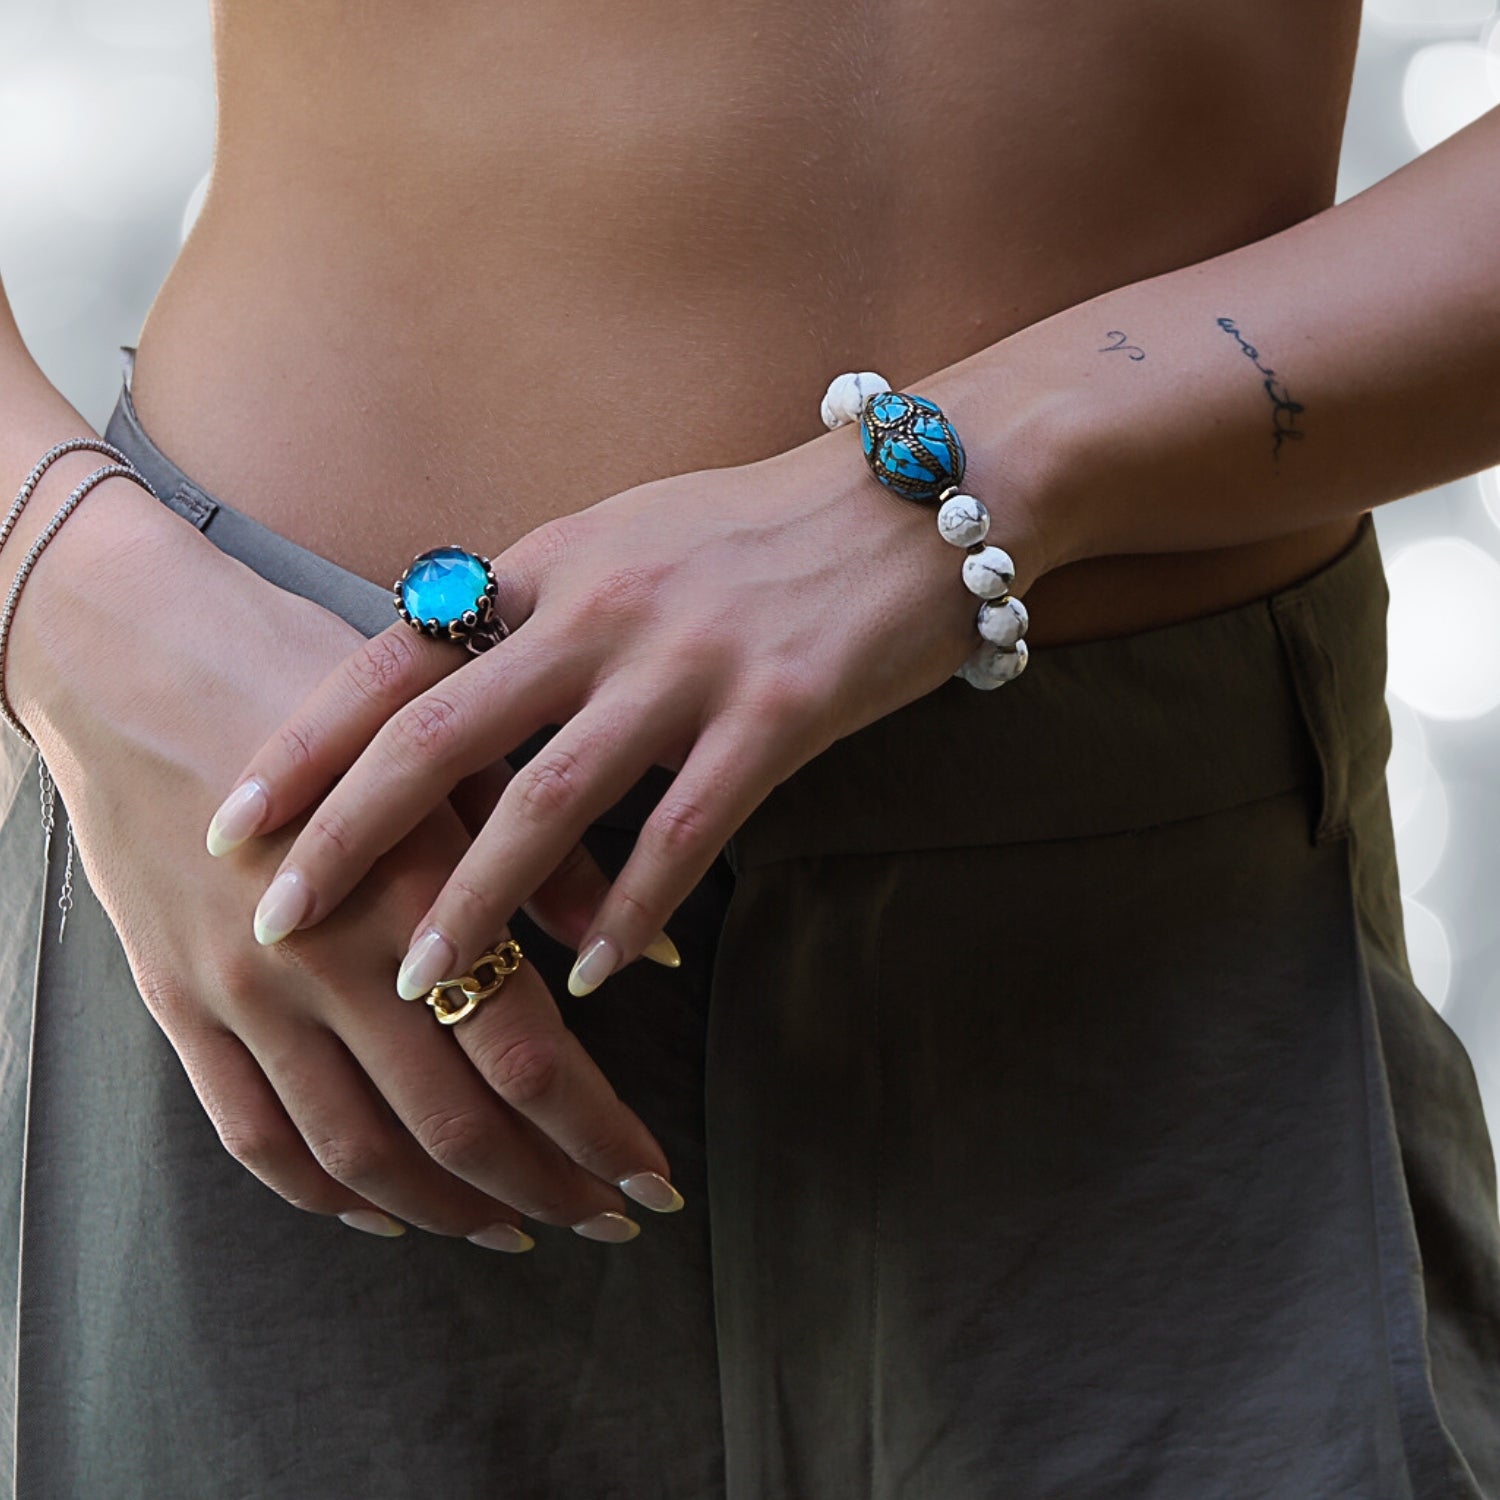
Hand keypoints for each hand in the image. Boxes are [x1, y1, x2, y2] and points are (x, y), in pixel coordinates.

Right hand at [14, 490, 682, 1244]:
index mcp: (413, 886)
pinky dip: (324, 1194)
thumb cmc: (318, 684)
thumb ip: (555, 862)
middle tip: (611, 1221)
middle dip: (548, 1186)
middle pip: (453, 1124)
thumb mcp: (456, 751)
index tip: (654, 1178)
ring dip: (449, 1209)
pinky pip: (252, 1135)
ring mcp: (243, 992)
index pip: (524, 1057)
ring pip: (358, 1151)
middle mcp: (327, 959)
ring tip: (519, 1225)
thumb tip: (658, 952)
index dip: (600, 1133)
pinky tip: (384, 1214)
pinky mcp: (180, 1004)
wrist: (135, 660)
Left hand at [211, 428, 1004, 999]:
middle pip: (442, 736)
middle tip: (277, 921)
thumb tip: (456, 683)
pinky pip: (685, 832)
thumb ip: (543, 605)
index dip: (308, 740)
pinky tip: (596, 971)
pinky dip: (632, 909)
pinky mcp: (779, 712)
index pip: (398, 654)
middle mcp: (603, 608)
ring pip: (549, 801)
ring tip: (419, 981)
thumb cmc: (763, 527)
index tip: (234, 815)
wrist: (918, 494)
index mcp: (555, 562)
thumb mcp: (630, 538)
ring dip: (475, 902)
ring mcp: (690, 661)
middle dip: (349, 835)